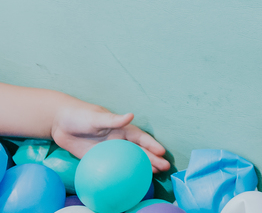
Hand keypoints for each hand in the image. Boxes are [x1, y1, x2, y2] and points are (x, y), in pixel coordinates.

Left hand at [51, 103, 169, 171]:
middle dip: (153, 159)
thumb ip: (114, 119)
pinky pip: (112, 168)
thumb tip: (131, 116)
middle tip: (165, 168)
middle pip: (139, 151)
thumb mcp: (97, 117)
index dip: (152, 145)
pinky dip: (121, 174)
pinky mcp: (98, 159)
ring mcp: (110, 151)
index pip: (141, 138)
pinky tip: (127, 182)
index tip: (162, 152)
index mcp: (122, 129)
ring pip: (129, 161)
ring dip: (141, 167)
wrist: (60, 123)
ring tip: (154, 176)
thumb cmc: (81, 115)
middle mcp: (119, 141)